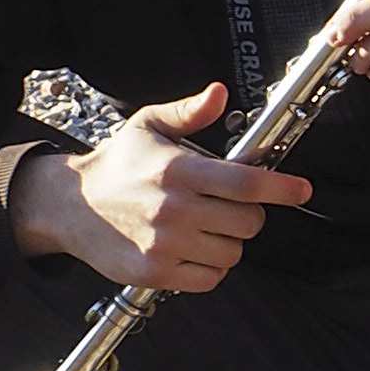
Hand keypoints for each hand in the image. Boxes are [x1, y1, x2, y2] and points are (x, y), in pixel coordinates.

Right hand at [8, 84, 307, 293]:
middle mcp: (174, 209)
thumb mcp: (148, 127)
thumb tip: (219, 92)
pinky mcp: (155, 273)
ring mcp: (165, 244)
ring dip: (228, 243)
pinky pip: (210, 278)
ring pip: (233, 253)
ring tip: (203, 228)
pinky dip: (210, 268)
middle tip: (228, 208)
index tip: (302, 190)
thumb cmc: (117, 164)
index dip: (281, 188)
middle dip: (248, 215)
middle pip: (249, 223)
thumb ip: (189, 113)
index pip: (246, 182)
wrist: (67, 205)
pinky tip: (192, 250)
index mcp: (178, 171)